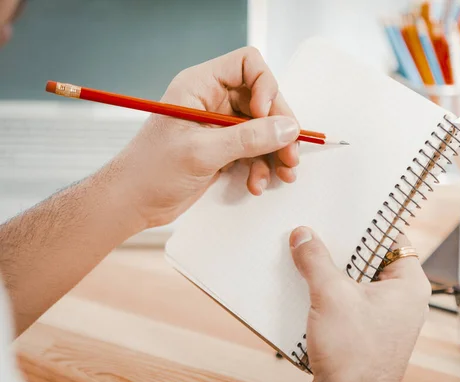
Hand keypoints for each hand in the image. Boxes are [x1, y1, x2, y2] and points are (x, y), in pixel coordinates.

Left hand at [106, 47, 299, 227]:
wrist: (132, 203)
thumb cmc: (152, 171)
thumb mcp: (203, 152)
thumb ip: (248, 138)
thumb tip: (287, 128)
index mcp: (200, 85)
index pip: (248, 65)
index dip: (265, 87)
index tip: (266, 117)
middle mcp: (212, 100)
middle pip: (262, 100)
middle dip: (279, 129)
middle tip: (291, 155)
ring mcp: (219, 126)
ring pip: (262, 129)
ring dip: (275, 152)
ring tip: (283, 176)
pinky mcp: (222, 149)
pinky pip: (254, 150)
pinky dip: (261, 167)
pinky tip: (256, 185)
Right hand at [289, 227, 430, 381]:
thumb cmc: (355, 355)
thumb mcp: (331, 296)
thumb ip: (316, 260)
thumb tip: (304, 236)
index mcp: (409, 284)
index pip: (394, 238)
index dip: (370, 223)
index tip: (346, 211)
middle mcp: (401, 299)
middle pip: (371, 259)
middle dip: (343, 248)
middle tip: (320, 232)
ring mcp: (384, 317)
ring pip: (357, 280)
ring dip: (332, 271)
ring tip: (308, 256)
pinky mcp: (366, 331)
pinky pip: (349, 300)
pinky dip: (330, 292)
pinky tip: (307, 285)